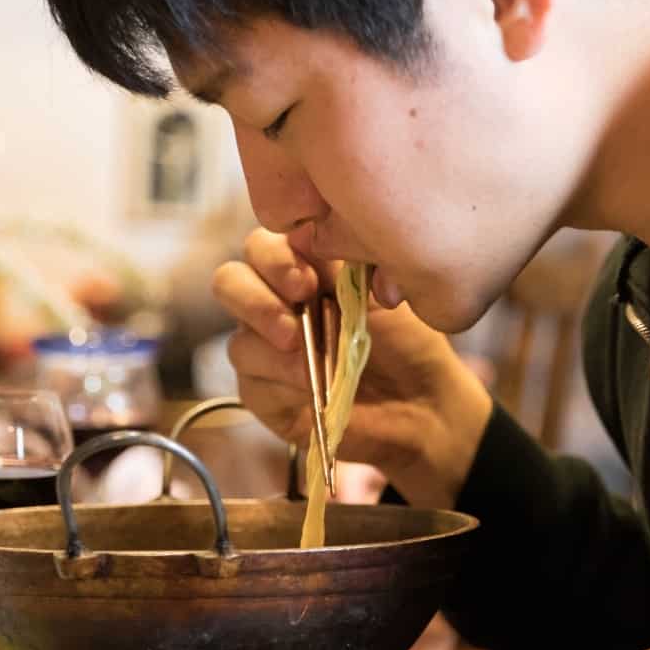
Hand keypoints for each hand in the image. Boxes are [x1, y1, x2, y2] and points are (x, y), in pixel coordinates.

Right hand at [211, 228, 492, 507]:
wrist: (419, 403)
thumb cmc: (407, 341)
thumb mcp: (385, 292)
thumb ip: (348, 264)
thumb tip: (316, 246)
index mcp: (302, 268)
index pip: (264, 246)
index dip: (276, 257)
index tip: (309, 278)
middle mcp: (274, 304)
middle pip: (230, 282)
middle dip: (257, 292)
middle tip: (297, 304)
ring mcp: (264, 349)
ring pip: (237, 334)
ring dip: (268, 336)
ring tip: (299, 345)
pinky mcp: (261, 389)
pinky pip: (250, 377)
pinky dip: (278, 374)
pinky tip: (308, 381)